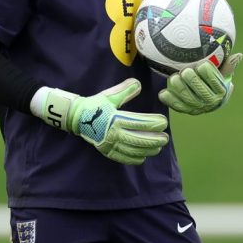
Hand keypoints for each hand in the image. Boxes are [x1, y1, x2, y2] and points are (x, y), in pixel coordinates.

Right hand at [40, 79, 168, 164]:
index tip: (164, 122)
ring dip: (148, 150)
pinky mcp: (106, 151)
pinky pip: (123, 158)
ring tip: (158, 147)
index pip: (140, 123)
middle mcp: (113, 133)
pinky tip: (143, 156)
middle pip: (139, 140)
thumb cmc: (95, 105)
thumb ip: (125, 90)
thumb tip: (138, 83)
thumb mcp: (109, 96)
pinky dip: (135, 159)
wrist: (77, 118)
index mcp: (115, 119)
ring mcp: (109, 144)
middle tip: (166, 138)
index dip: (154, 123)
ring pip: (133, 151)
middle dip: (155, 140)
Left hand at [159, 53, 242, 114]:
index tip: (201, 65)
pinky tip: (163, 92)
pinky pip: (176, 105)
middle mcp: (210, 101)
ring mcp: (197, 107)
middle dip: (190, 78)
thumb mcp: (222, 74)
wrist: (207, 101)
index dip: (206, 71)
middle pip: (199, 89)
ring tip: (174, 77)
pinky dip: (169, 99)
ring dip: (178, 86)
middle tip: (185, 70)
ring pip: (187, 97)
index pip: (214, 79)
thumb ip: (228, 65)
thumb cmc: (213, 82)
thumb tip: (239, 55)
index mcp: (221, 90)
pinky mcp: (185, 110)